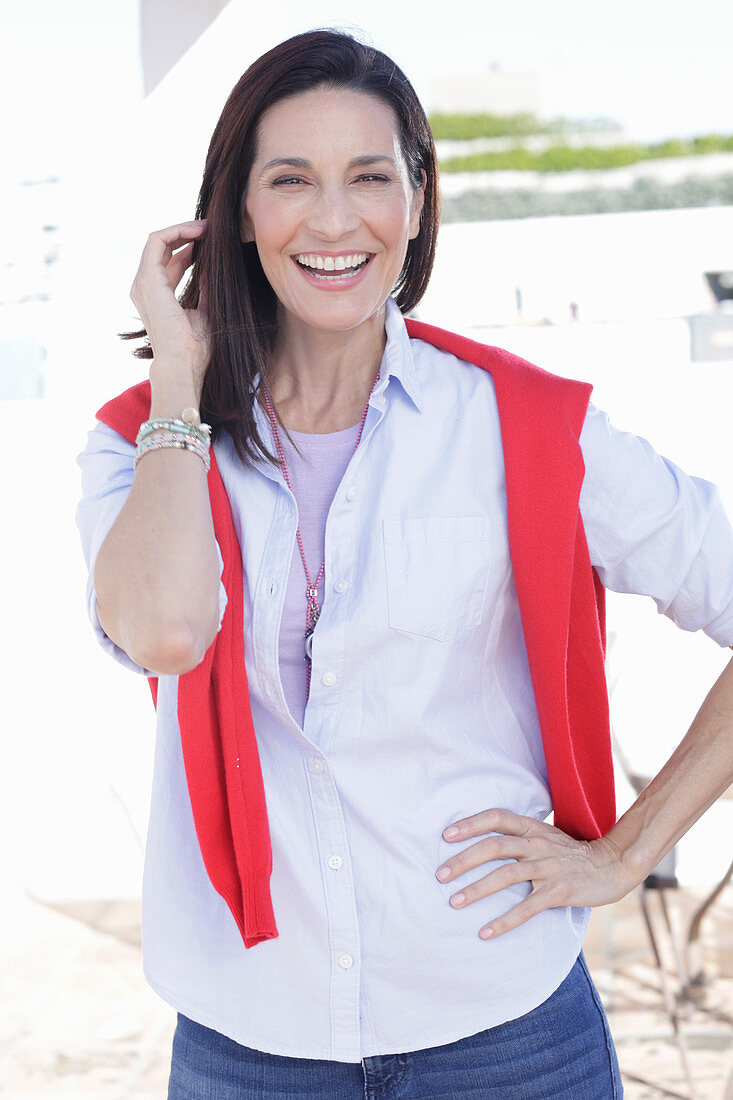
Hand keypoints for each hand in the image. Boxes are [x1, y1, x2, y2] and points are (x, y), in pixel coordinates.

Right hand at [130, 220, 211, 394]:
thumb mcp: (206, 310)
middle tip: (212, 230)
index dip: (191, 248)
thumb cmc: (195, 348)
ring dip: (183, 229)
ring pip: (158, 240)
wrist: (183, 364)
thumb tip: (215, 263)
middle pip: (164, 248)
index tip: (212, 242)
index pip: (172, 262)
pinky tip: (199, 232)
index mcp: (158, 296)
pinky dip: (178, 232)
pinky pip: (158, 241)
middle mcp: (145, 288)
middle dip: (187, 235)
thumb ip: (206, 285)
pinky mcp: (147, 279)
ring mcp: (143, 283)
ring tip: (207, 228)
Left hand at [435, 808, 637, 939]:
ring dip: (477, 889)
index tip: (445, 836)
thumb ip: (519, 836)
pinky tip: (486, 932)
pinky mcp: (560, 891)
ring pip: (506, 874)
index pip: (497, 817)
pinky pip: (527, 907)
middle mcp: (538, 844)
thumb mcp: (546, 835)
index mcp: (533, 828)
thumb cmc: (571, 854)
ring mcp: (549, 867)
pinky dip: (505, 921)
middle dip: (463, 860)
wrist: (613, 866)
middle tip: (440, 875)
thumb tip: (482, 842)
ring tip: (454, 902)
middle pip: (494, 846)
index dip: (471, 824)